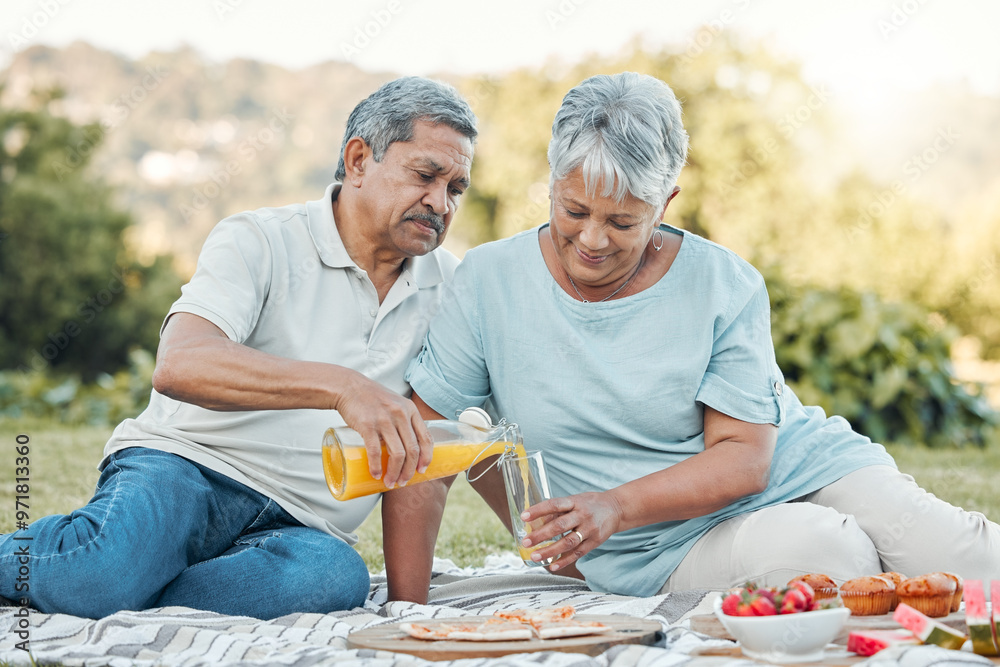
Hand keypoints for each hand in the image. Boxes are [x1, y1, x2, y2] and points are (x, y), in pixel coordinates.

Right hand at [334, 371, 432, 487]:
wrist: (349, 387)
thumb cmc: (373, 399)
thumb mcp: (396, 404)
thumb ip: (404, 421)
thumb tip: (409, 447)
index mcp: (411, 410)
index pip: (426, 438)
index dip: (426, 457)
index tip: (422, 470)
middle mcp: (401, 415)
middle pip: (412, 450)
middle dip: (410, 470)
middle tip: (403, 481)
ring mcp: (384, 420)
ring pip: (397, 453)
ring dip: (395, 472)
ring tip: (390, 482)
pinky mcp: (367, 425)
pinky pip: (375, 450)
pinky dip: (376, 466)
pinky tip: (375, 474)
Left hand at [519, 491, 623, 571]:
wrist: (617, 509)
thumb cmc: (590, 504)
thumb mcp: (575, 500)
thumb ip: (558, 510)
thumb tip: (536, 521)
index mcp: (575, 502)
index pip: (554, 504)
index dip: (539, 510)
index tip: (524, 516)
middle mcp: (582, 515)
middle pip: (560, 525)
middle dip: (541, 535)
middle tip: (526, 542)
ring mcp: (590, 530)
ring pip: (568, 542)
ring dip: (550, 551)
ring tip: (535, 556)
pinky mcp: (595, 542)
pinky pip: (578, 553)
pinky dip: (564, 561)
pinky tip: (552, 566)